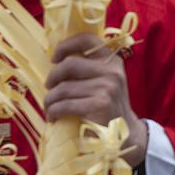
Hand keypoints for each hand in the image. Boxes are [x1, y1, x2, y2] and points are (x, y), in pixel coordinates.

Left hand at [44, 33, 147, 166]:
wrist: (125, 134)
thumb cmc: (107, 107)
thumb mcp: (105, 82)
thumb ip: (89, 69)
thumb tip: (56, 62)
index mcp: (112, 60)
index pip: (88, 39)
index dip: (66, 45)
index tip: (54, 58)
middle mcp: (112, 71)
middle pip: (69, 64)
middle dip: (53, 77)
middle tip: (49, 88)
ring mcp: (107, 87)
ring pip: (64, 88)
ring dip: (50, 100)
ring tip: (50, 107)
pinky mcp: (100, 104)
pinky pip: (65, 104)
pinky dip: (54, 111)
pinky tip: (53, 116)